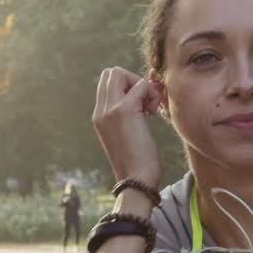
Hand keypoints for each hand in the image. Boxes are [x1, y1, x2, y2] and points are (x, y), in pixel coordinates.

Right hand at [92, 67, 164, 188]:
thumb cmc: (137, 161)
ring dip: (141, 85)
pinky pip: (140, 84)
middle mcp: (101, 109)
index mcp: (99, 115)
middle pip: (111, 72)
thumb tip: (142, 96)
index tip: (141, 105)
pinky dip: (151, 93)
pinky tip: (153, 112)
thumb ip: (126, 115)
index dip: (128, 86)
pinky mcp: (124, 111)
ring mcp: (110, 109)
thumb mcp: (126, 135)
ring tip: (149, 108)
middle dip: (133, 81)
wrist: (136, 179)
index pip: (107, 82)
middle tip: (145, 103)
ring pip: (120, 72)